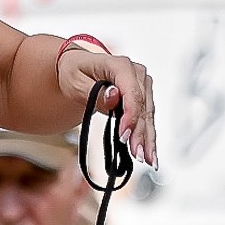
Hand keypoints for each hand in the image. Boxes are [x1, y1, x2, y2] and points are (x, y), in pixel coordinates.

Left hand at [54, 44, 158, 169]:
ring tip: (148, 159)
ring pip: (148, 115)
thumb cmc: (74, 73)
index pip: (131, 92)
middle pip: (142, 107)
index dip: (130, 116)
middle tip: (138, 154)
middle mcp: (136, 73)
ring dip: (148, 139)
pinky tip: (150, 153)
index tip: (124, 136)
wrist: (77, 71)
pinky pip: (146, 119)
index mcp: (120, 65)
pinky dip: (148, 137)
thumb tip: (114, 96)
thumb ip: (95, 92)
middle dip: (140, 133)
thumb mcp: (75, 82)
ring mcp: (141, 85)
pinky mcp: (142, 97)